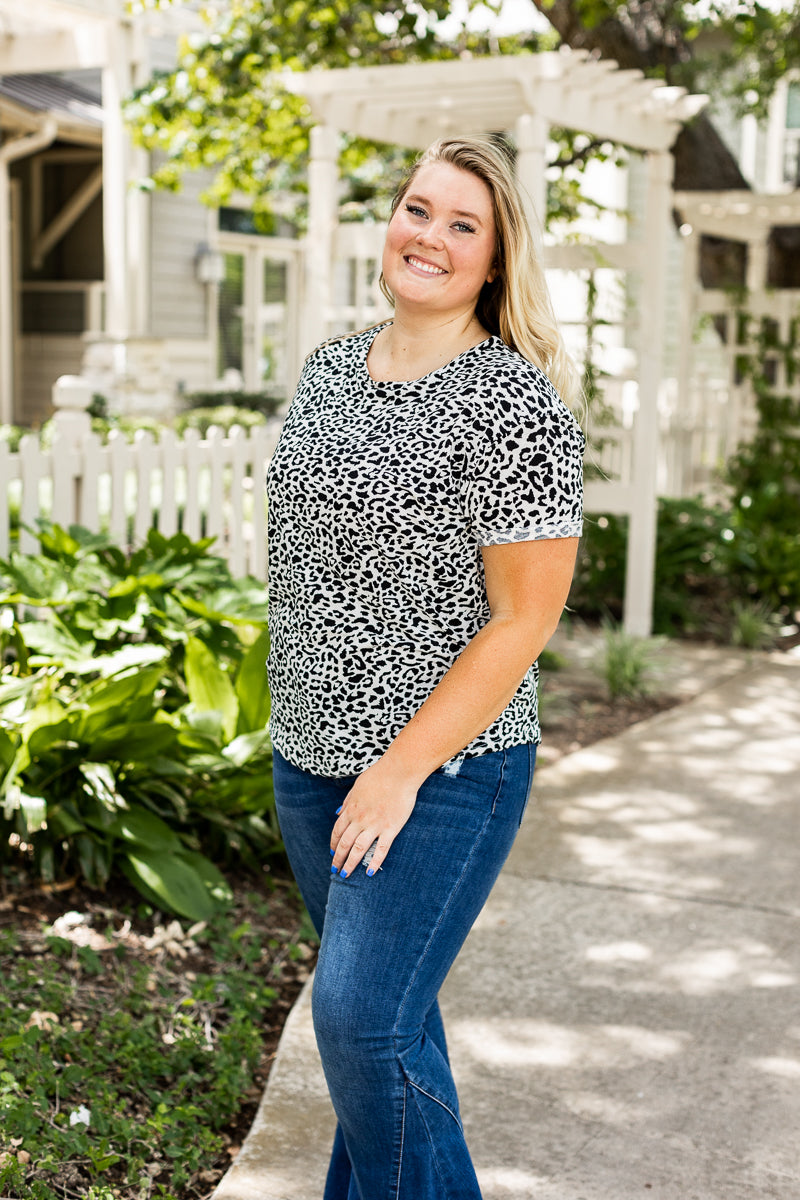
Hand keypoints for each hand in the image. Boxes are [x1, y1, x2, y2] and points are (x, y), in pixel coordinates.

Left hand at [330, 760, 419, 877]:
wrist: (399, 771)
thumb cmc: (379, 775)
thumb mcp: (357, 786)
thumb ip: (347, 801)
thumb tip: (338, 812)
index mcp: (351, 809)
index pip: (337, 831)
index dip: (333, 844)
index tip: (332, 852)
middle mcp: (360, 819)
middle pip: (344, 843)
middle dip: (337, 858)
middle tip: (335, 870)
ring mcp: (375, 825)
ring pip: (358, 850)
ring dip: (350, 864)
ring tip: (345, 876)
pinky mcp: (391, 828)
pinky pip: (381, 849)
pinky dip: (374, 862)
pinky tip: (369, 872)